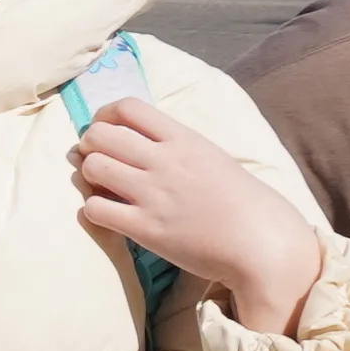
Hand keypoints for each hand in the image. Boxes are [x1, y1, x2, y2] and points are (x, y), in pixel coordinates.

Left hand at [70, 99, 332, 337]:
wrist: (262, 243)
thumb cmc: (245, 202)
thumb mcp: (213, 157)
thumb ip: (179, 147)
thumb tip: (146, 143)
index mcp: (184, 139)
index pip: (128, 107)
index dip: (105, 115)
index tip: (105, 127)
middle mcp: (163, 161)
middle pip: (100, 134)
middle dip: (89, 144)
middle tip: (95, 157)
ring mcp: (152, 194)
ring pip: (92, 167)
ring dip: (87, 174)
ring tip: (100, 185)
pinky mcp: (145, 229)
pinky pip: (95, 209)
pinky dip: (92, 208)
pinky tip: (106, 213)